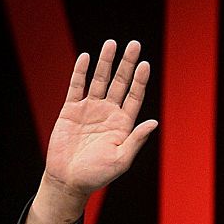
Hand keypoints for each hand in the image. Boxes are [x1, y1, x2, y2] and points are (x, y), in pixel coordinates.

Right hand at [23, 39, 157, 223]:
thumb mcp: (121, 159)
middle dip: (126, 63)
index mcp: (123, 123)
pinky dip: (80, 72)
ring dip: (105, 62)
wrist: (68, 180)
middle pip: (120, 82)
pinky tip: (86, 57)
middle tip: (134, 44)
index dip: (140, 80)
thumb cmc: (97, 174)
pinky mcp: (71, 110)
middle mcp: (108, 112)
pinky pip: (76, 87)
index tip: (145, 64)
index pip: (135, 96)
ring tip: (111, 43)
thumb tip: (155, 122)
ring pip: (100, 80)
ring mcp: (90, 109)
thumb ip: (136, 139)